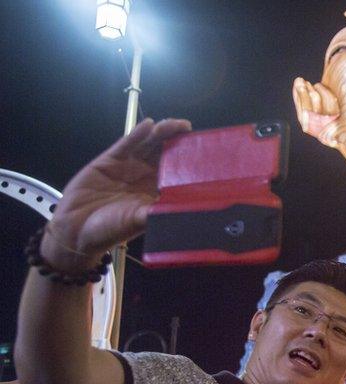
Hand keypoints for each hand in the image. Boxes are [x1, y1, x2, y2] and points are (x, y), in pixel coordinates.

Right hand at [40, 118, 191, 271]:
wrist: (76, 229)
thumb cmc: (111, 229)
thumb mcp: (140, 220)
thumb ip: (159, 210)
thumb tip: (185, 207)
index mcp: (158, 191)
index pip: (178, 170)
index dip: (188, 158)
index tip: (201, 149)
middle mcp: (146, 176)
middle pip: (165, 152)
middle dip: (177, 139)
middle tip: (188, 130)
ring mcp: (129, 166)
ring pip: (148, 144)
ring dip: (161, 133)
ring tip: (173, 125)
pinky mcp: (110, 160)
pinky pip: (127, 143)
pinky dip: (137, 134)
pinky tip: (149, 125)